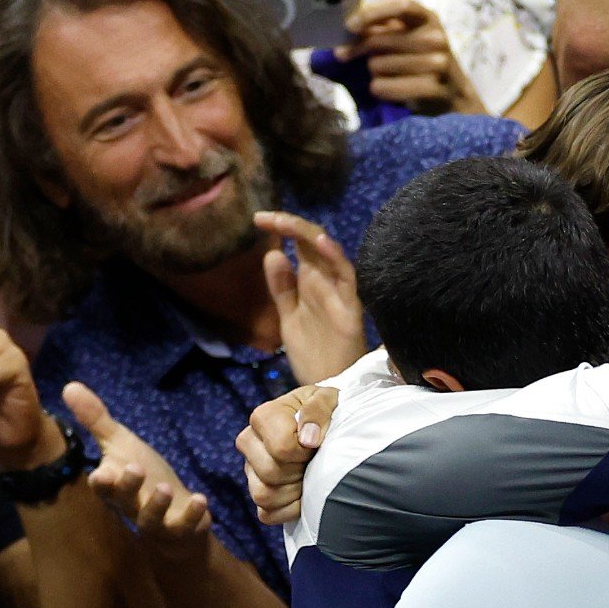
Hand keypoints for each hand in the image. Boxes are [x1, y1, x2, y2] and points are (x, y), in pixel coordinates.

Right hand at [67, 382, 211, 554]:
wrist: (175, 515)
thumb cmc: (144, 478)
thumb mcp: (122, 445)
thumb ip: (97, 419)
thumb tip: (69, 385)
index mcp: (115, 487)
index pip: (103, 486)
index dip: (102, 482)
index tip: (100, 473)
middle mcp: (132, 507)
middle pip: (125, 500)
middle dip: (128, 486)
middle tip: (134, 468)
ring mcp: (156, 522)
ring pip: (150, 518)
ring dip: (157, 504)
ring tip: (164, 487)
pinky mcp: (181, 529)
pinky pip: (184, 525)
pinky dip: (192, 514)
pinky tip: (200, 498)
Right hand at [236, 383, 337, 524]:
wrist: (326, 422)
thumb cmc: (326, 409)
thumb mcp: (328, 399)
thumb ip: (318, 410)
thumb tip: (308, 440)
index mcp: (263, 416)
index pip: (281, 447)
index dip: (304, 451)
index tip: (316, 444)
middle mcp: (249, 442)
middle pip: (270, 473)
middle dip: (298, 471)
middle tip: (312, 461)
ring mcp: (250, 469)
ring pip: (263, 495)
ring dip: (293, 492)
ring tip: (308, 476)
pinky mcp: (258, 490)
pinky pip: (266, 514)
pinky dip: (288, 510)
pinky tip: (303, 495)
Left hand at [255, 211, 366, 384]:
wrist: (326, 389)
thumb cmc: (313, 354)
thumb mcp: (288, 317)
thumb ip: (281, 288)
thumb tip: (272, 254)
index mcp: (311, 282)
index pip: (300, 244)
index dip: (281, 227)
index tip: (258, 219)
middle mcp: (326, 282)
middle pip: (312, 241)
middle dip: (290, 224)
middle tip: (263, 218)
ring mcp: (339, 293)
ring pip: (330, 252)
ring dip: (309, 234)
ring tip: (285, 222)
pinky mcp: (350, 309)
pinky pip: (348, 278)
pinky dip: (337, 257)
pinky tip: (322, 242)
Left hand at [341, 0, 485, 115]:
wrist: (454, 95)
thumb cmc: (423, 61)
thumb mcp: (408, 37)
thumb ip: (382, 28)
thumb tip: (347, 29)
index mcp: (427, 18)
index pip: (400, 5)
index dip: (372, 14)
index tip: (350, 26)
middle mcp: (435, 38)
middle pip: (380, 40)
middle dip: (360, 50)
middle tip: (348, 55)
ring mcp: (438, 64)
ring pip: (378, 65)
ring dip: (373, 73)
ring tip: (384, 75)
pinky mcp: (433, 89)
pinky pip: (386, 87)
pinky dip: (378, 89)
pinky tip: (384, 89)